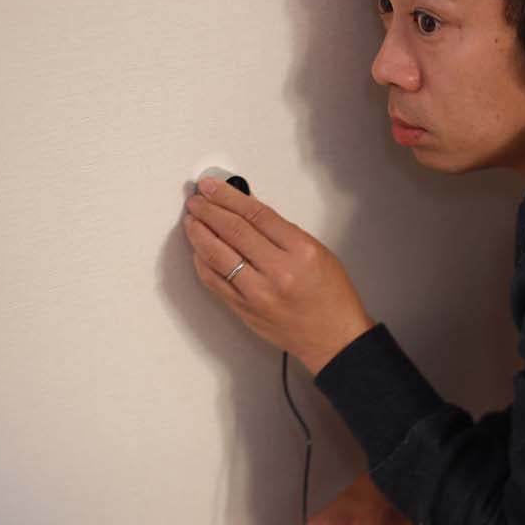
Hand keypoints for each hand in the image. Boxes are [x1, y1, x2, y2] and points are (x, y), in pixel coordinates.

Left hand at [182, 176, 374, 374]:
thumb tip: (248, 211)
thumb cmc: (331, 296)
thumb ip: (282, 232)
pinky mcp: (243, 309)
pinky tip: (198, 249)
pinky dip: (202, 261)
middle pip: (233, 230)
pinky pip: (213, 280)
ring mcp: (257, 293)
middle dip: (209, 210)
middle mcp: (278, 272)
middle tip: (197, 199)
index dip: (229, 196)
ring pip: (216, 255)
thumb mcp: (318, 252)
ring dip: (199, 233)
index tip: (214, 186)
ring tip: (192, 219)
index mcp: (300, 251)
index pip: (256, 214)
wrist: (333, 337)